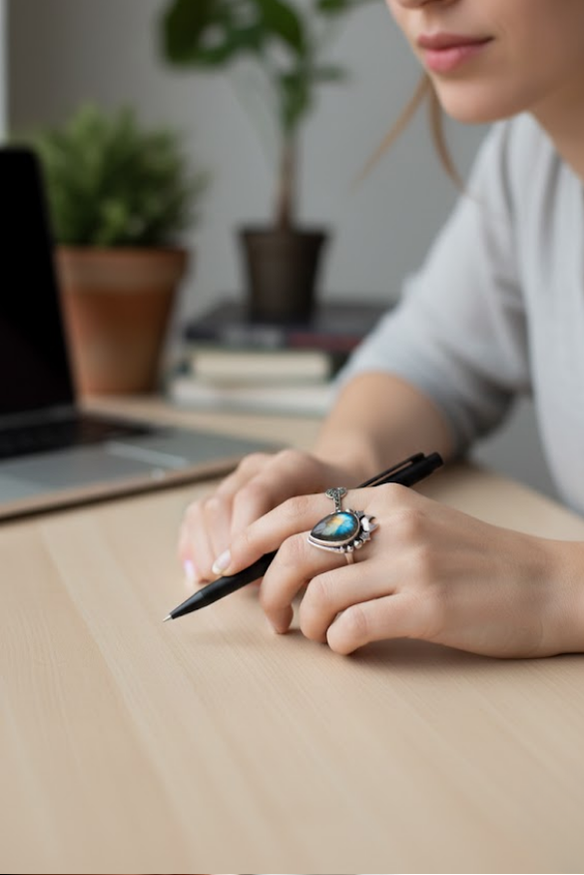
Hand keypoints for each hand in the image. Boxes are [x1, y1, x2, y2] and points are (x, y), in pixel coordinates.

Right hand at [178, 448, 365, 584]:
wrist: (337, 483)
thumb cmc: (339, 511)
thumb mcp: (338, 524)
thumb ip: (311, 543)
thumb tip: (278, 576)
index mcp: (290, 466)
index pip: (254, 495)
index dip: (243, 536)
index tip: (241, 572)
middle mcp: (258, 468)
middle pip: (222, 503)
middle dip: (222, 549)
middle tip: (233, 581)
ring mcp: (237, 478)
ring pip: (203, 509)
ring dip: (205, 550)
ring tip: (216, 579)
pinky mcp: (222, 493)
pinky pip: (195, 516)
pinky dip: (192, 545)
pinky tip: (198, 571)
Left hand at [212, 484, 583, 657]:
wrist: (549, 584)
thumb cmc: (481, 562)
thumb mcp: (422, 525)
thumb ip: (368, 531)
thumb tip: (300, 559)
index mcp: (389, 499)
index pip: (300, 505)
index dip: (255, 533)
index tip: (233, 561)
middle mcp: (395, 524)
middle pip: (297, 549)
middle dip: (267, 588)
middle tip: (271, 617)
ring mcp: (412, 564)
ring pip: (319, 592)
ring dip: (304, 622)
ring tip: (316, 635)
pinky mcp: (427, 606)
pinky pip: (353, 626)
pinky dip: (337, 642)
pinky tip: (348, 646)